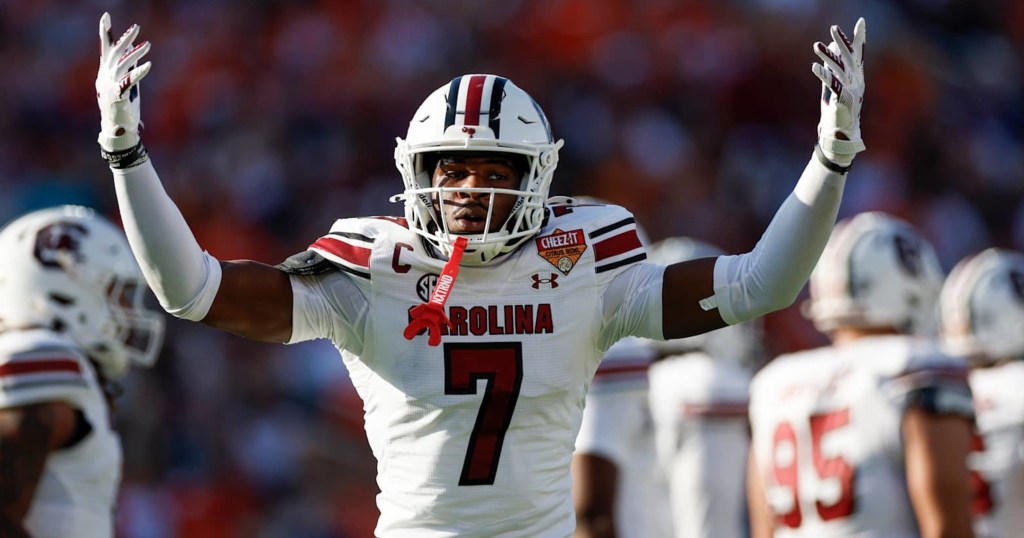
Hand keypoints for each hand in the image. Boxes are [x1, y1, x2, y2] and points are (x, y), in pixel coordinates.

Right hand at [96, 12, 150, 153]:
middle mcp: (105, 77)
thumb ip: (128, 69)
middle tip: (137, 27)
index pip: (105, 49)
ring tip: (148, 45)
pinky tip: (148, 65)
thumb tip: (135, 54)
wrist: (117, 129)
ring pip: (123, 64)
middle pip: (115, 53)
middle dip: (125, 38)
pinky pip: (129, 81)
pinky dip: (139, 72)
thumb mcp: (125, 84)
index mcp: (105, 73)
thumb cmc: (123, 107)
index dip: (105, 32)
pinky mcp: (118, 95)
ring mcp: (110, 86)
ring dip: (136, 53)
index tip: (106, 16)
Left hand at [813, 17, 865, 164]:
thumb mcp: (835, 87)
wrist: (841, 135)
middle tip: (833, 27)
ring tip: (816, 46)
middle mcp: (857, 82)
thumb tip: (830, 49)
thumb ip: (833, 68)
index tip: (861, 22)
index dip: (859, 39)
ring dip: (827, 57)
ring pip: (839, 70)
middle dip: (842, 42)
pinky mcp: (842, 101)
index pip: (859, 55)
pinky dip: (823, 75)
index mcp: (857, 78)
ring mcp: (852, 92)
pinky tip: (814, 67)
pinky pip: (832, 85)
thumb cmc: (837, 110)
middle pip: (850, 58)